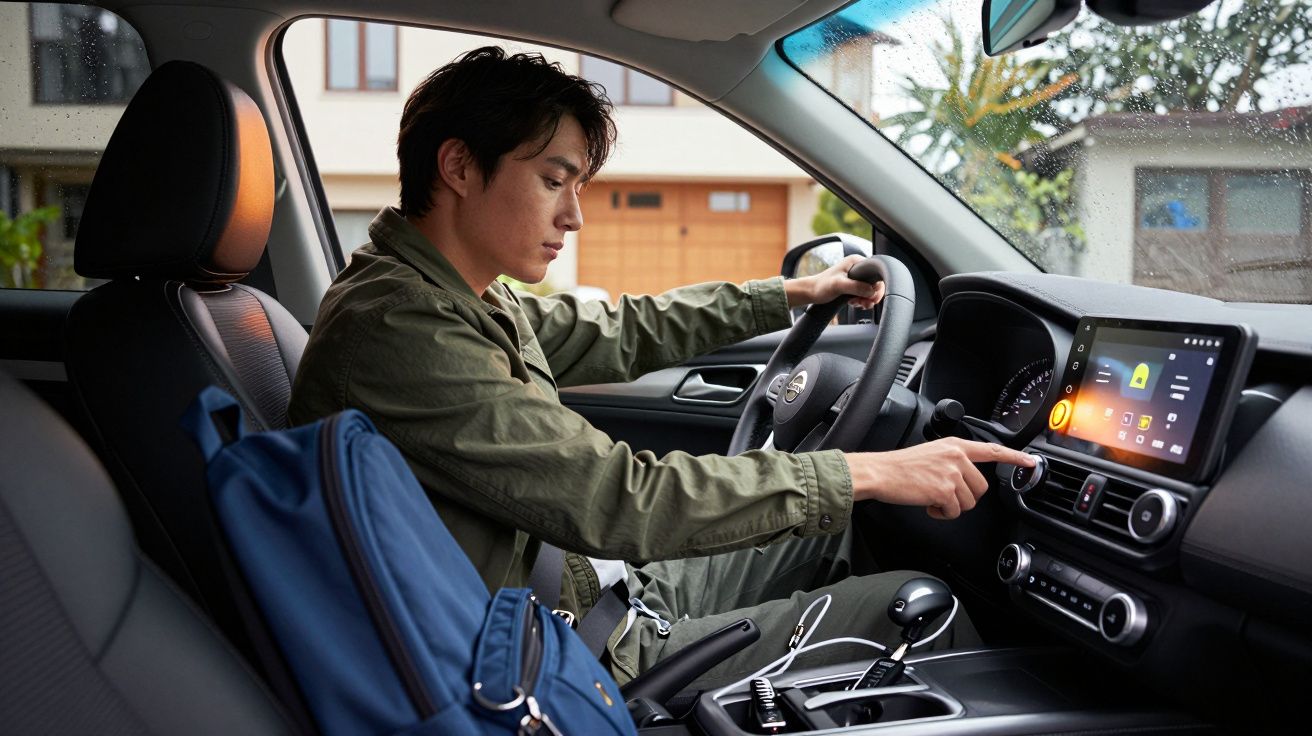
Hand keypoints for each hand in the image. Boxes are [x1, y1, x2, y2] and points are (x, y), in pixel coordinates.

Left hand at [785, 254, 885, 308]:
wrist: (810, 292)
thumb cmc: (821, 286)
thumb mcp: (839, 285)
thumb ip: (856, 287)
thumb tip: (872, 291)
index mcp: (856, 262)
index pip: (876, 273)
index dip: (877, 287)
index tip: (872, 298)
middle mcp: (858, 267)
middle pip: (875, 283)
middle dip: (871, 296)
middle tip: (865, 304)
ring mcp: (855, 277)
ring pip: (870, 290)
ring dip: (866, 300)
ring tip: (857, 304)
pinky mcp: (853, 285)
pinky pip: (863, 294)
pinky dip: (861, 301)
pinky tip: (853, 303)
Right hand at [844, 438, 1036, 519]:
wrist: (880, 472)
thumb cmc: (899, 467)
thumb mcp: (931, 454)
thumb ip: (952, 461)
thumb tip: (964, 479)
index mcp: (955, 446)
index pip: (991, 450)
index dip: (1014, 458)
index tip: (1030, 462)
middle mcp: (957, 457)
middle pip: (981, 488)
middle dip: (964, 497)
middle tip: (943, 495)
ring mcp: (952, 474)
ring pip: (969, 502)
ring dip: (951, 506)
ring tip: (932, 498)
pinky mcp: (945, 490)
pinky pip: (954, 511)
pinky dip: (942, 513)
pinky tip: (928, 505)